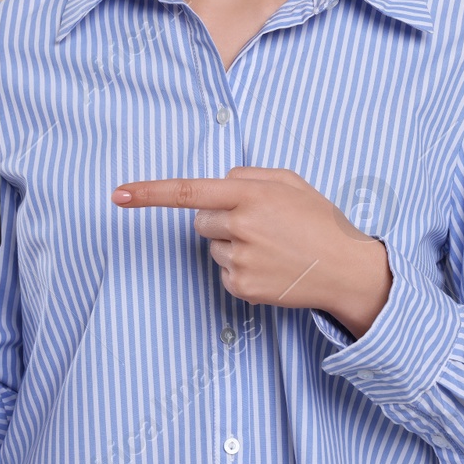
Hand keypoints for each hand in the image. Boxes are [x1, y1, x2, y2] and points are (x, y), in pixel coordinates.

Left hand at [112, 167, 391, 339]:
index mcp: (251, 195)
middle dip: (220, 220)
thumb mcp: (290, 182)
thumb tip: (217, 183)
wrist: (345, 269)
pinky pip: (223, 272)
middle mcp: (241, 227)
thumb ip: (248, 176)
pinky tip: (270, 266)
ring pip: (212, 247)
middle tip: (259, 225)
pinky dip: (240, 269)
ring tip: (271, 247)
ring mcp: (240, 260)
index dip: (149, 193)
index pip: (189, 191)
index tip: (118, 194)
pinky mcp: (241, 288)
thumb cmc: (318, 220)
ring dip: (232, 245)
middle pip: (200, 221)